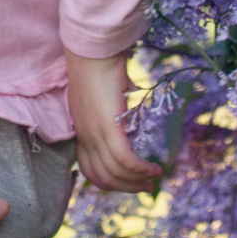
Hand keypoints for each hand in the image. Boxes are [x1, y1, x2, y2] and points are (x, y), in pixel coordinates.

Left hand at [64, 50, 161, 193]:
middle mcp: (86, 136)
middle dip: (126, 187)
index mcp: (82, 130)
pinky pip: (125, 160)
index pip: (90, 169)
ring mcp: (95, 134)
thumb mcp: (102, 94)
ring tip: (154, 179)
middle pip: (103, 177)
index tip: (128, 181)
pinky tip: (154, 168)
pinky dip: (141, 169)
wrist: (92, 50)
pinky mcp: (109, 128)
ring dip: (136, 182)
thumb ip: (111, 107)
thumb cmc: (98, 65)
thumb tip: (129, 103)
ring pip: (115, 173)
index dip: (110, 181)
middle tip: (146, 188)